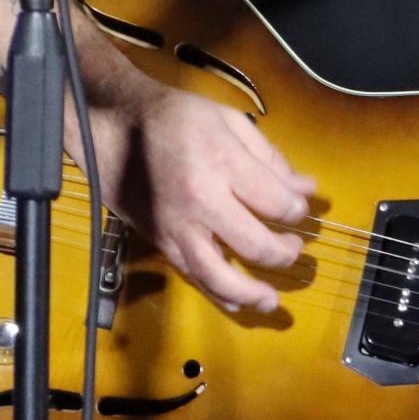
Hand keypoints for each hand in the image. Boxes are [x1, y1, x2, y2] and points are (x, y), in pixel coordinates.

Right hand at [85, 84, 314, 313]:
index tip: (299, 211)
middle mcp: (201, 200)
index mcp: (223, 162)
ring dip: (251, 293)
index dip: (297, 212)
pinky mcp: (160, 240)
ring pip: (219, 275)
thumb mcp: (229, 121)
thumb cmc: (175, 117)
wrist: (112, 126)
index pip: (275, 202)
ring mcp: (178, 225)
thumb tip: (306, 189)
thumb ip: (270, 158)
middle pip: (254, 245)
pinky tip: (236, 302)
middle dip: (283, 252)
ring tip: (271, 300)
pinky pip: (191, 276)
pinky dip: (216, 294)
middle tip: (293, 247)